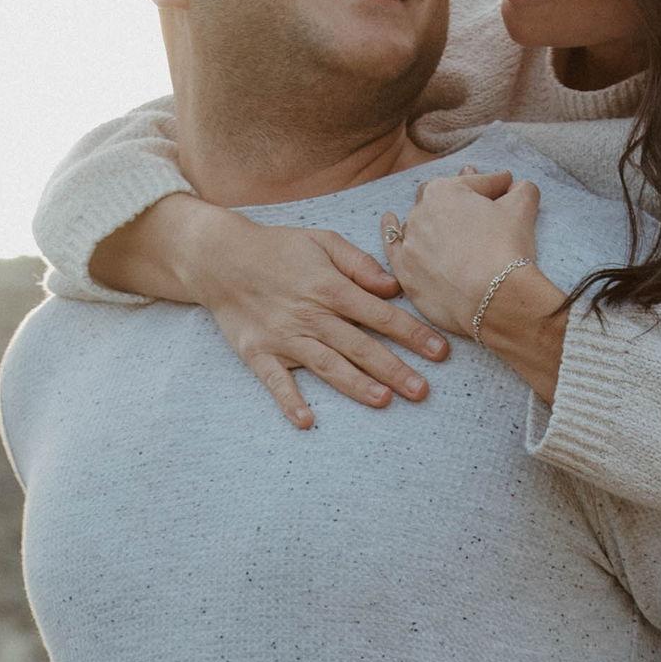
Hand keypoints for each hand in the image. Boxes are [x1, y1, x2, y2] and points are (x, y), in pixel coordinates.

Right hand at [191, 210, 451, 429]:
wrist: (220, 257)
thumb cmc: (278, 248)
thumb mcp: (322, 240)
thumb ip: (359, 263)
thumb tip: (393, 287)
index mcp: (330, 287)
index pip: (380, 315)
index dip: (412, 334)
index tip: (440, 352)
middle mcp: (311, 315)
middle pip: (360, 345)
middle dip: (394, 368)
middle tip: (423, 391)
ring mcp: (284, 337)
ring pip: (327, 365)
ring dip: (355, 384)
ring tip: (384, 400)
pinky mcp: (258, 353)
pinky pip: (275, 381)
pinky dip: (289, 401)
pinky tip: (307, 420)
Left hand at [379, 164, 541, 339]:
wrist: (492, 298)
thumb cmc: (506, 249)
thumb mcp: (521, 210)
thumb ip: (522, 190)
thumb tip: (520, 186)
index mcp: (445, 190)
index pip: (475, 182)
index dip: (495, 185)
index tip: (506, 187)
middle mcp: (420, 212)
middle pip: (439, 198)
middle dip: (458, 198)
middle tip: (476, 203)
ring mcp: (409, 243)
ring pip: (417, 222)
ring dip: (431, 219)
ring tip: (445, 222)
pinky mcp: (405, 271)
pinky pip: (392, 246)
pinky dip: (392, 231)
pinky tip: (390, 219)